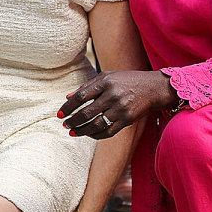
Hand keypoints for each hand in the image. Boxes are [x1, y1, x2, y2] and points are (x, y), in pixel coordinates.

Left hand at [58, 70, 174, 139]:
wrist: (152, 88)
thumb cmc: (126, 80)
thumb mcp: (106, 76)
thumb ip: (86, 86)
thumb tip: (67, 97)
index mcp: (105, 83)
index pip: (81, 97)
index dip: (68, 107)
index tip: (59, 114)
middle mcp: (113, 96)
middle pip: (86, 113)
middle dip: (72, 121)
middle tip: (64, 125)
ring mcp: (121, 109)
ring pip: (96, 124)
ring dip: (81, 130)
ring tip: (72, 132)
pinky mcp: (128, 120)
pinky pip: (108, 131)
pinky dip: (96, 135)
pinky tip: (88, 134)